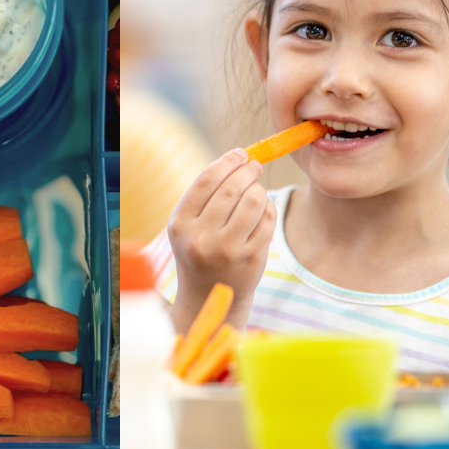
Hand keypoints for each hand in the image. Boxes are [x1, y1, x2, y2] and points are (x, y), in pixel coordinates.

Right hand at [167, 148, 276, 332]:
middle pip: (232, 188)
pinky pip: (268, 219)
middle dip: (248, 171)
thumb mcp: (189, 225)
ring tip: (256, 191)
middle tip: (254, 167)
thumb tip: (240, 157)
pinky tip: (262, 211)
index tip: (240, 154)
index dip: (227, 162)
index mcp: (180, 225)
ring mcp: (228, 250)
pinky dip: (268, 208)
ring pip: (254, 201)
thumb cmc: (200, 249)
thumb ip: (207, 194)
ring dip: (259, 189)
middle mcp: (201, 238)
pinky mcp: (251, 258)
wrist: (208, 295)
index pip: (206, 180)